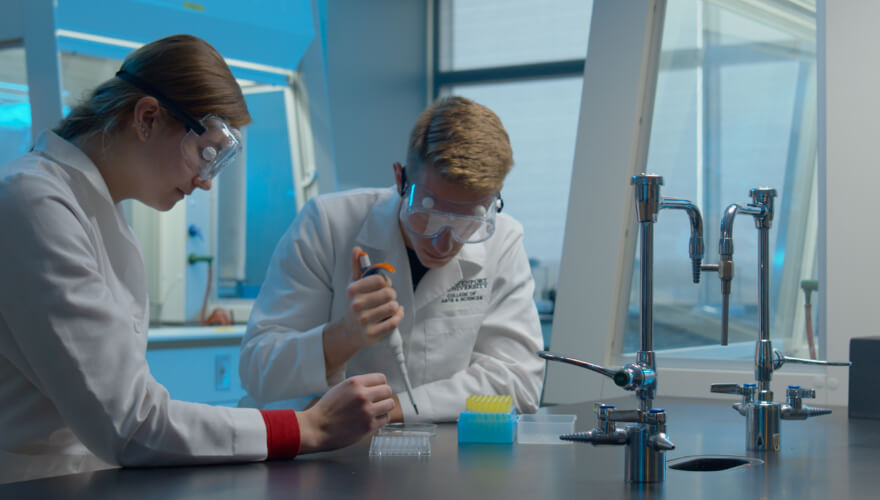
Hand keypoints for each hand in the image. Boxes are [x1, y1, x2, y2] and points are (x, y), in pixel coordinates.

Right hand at [297, 373, 394, 452]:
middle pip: (387, 391)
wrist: (317, 428)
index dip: (380, 384)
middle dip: (384, 396)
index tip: (378, 390)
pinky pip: (385, 419)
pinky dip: (381, 419)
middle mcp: (362, 395)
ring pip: (389, 404)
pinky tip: (373, 419)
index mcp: (355, 383)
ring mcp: (367, 411)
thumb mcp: (340, 388)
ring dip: (385, 407)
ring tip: (377, 410)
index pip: (381, 378)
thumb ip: (358, 386)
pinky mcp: (369, 426)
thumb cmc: (326, 409)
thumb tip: (376, 386)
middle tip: (378, 401)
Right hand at [323, 247, 404, 372]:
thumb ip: (357, 267)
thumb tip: (357, 248)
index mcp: (352, 290)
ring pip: (393, 307)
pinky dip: (398, 316)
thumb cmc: (355, 304)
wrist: (348, 332)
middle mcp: (356, 305)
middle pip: (389, 293)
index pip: (381, 279)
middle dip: (392, 295)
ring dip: (395, 307)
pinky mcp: (372, 334)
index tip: (383, 287)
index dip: (386, 282)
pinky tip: (395, 315)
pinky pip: (394, 322)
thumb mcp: (354, 286)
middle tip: (388, 299)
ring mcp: (363, 321)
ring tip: (390, 308)